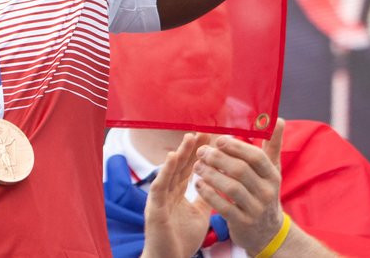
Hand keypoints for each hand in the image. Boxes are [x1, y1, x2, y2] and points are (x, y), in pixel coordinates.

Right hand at [142, 133, 211, 257]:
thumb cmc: (181, 239)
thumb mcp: (198, 214)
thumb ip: (204, 198)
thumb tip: (214, 184)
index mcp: (177, 194)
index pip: (188, 169)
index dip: (198, 154)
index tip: (210, 138)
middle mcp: (167, 192)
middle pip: (179, 166)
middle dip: (190, 148)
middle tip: (202, 130)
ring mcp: (159, 198)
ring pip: (169, 172)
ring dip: (179, 153)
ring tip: (189, 137)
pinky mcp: (154, 207)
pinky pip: (160, 185)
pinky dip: (165, 170)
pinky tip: (172, 157)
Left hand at [194, 119, 285, 254]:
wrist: (267, 232)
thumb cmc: (264, 192)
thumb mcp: (272, 170)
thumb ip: (272, 145)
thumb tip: (279, 119)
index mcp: (272, 176)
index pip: (255, 157)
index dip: (235, 147)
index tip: (217, 139)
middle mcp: (267, 192)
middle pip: (240, 171)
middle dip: (217, 158)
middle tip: (201, 152)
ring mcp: (255, 209)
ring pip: (231, 188)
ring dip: (210, 174)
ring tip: (197, 166)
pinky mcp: (243, 223)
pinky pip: (223, 207)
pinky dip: (208, 193)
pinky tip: (197, 184)